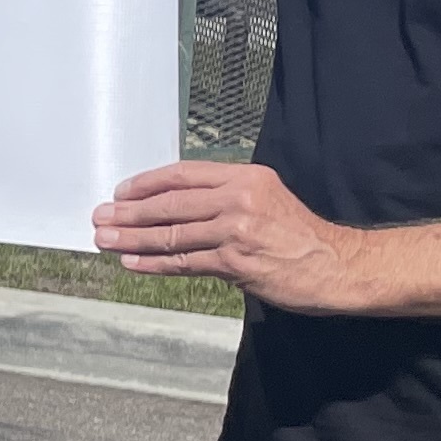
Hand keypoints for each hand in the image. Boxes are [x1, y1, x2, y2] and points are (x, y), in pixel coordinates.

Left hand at [92, 161, 369, 310]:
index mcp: (246, 177)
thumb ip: (226, 198)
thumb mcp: (267, 199)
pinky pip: (184, 262)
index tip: (121, 191)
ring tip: (105, 239)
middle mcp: (239, 199)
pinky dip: (154, 263)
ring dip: (133, 238)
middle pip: (170, 203)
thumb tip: (178, 205)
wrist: (339, 266)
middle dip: (130, 211)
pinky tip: (132, 262)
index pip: (184, 175)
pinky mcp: (236, 262)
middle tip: (101, 216)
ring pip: (172, 233)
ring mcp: (236, 231)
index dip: (148, 183)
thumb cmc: (301, 236)